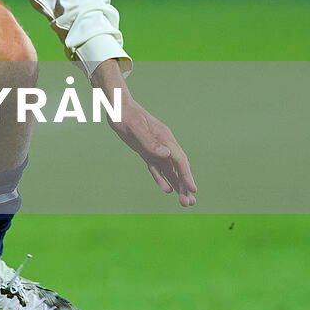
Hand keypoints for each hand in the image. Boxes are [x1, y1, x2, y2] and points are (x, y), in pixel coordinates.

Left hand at [92, 59, 195, 205]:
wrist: (117, 106)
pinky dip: (161, 178)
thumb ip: (150, 142)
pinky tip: (167, 190)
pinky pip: (156, 167)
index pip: (179, 160)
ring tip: (184, 202)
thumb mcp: (134, 127)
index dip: (186, 175)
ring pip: (169, 170)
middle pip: (177, 168)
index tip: (192, 189)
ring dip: (177, 185)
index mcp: (164, 138)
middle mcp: (163, 144)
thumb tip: (166, 155)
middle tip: (189, 203)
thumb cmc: (125, 114)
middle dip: (185, 185)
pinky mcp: (146, 151)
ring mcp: (155, 148)